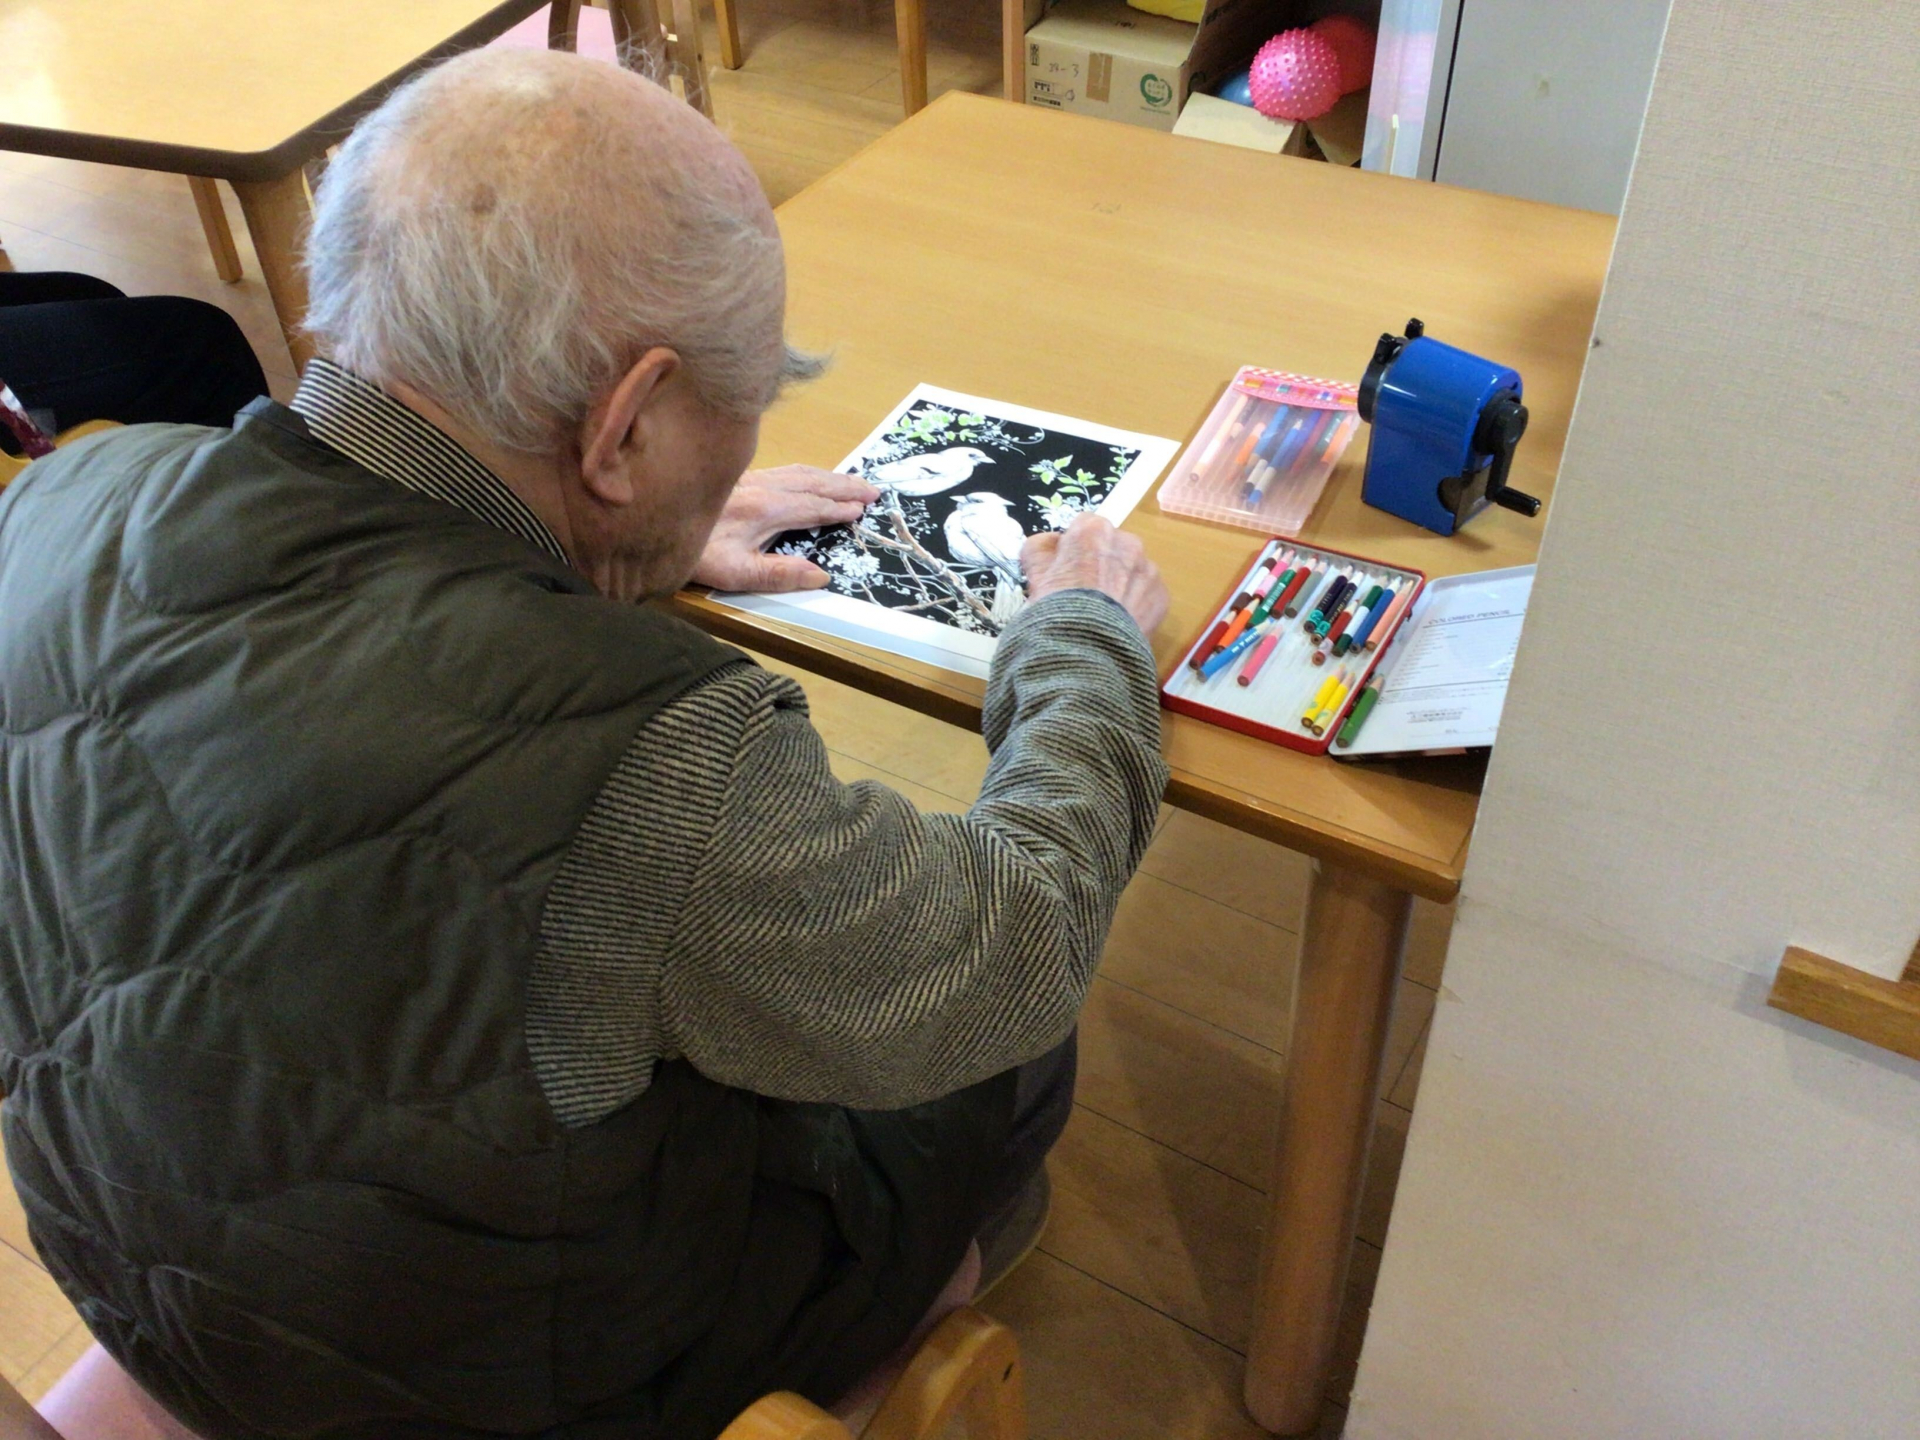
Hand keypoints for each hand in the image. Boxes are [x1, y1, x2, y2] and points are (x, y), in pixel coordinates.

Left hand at [692, 466, 878, 591]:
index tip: (863, 509)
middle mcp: (761, 487)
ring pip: (797, 472)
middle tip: (872, 490)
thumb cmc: (695, 554)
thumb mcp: (737, 574)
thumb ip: (780, 575)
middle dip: (843, 486)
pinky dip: (805, 472)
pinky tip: (806, 475)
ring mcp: (748, 478)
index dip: (840, 508)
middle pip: (811, 482)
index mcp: (766, 510)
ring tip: (851, 481)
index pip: (813, 507)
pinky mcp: (736, 476)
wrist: (650, 522)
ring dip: (828, 476)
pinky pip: (782, 469)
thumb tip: (821, 576)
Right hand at [1020, 514, 1168, 635]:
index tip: (1067, 570)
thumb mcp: (1033, 575)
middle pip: (1112, 547)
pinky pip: (1147, 594)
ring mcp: (1149, 569)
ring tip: (1104, 613)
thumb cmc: (1055, 609)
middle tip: (1085, 594)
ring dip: (1121, 584)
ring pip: (1132, 570)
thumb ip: (1040, 549)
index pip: (1084, 527)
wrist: (1086, 652)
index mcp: (1093, 531)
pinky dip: (1136, 605)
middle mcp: (1127, 542)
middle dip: (1101, 564)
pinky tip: (1119, 624)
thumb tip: (1049, 544)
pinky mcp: (1162, 596)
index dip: (1074, 549)